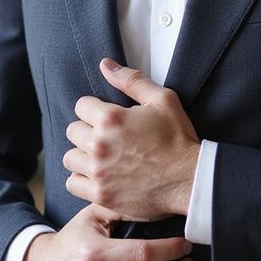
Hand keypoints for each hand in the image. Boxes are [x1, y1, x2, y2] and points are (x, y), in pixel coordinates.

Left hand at [64, 58, 200, 220]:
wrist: (190, 179)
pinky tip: (98, 175)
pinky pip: (72, 183)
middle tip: (106, 137)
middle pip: (72, 131)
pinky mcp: (100, 195)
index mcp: (110, 119)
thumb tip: (105, 65)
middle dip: (87, 131)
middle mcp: (99, 145)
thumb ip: (131, 80)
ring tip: (100, 157)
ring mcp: (98, 172)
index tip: (107, 118)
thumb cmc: (178, 139)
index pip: (80, 105)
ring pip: (69, 158)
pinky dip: (82, 179)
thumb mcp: (162, 100)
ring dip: (82, 155)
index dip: (95, 109)